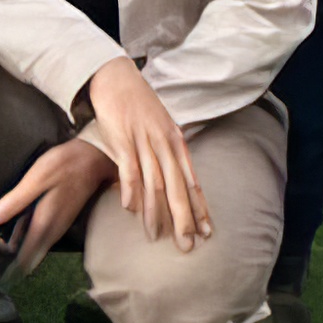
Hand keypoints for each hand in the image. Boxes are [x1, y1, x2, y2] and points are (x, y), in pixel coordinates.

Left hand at [0, 136, 113, 280]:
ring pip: (32, 251)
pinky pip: (37, 240)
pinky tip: (9, 227)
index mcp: (44, 225)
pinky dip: (21, 239)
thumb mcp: (36, 179)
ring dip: (11, 248)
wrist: (94, 159)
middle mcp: (52, 233)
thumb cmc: (64, 165)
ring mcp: (57, 229)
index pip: (21, 259)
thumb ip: (15, 201)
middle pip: (25, 259)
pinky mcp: (58, 221)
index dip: (2, 258)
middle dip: (3, 257)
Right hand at [76, 59, 209, 247]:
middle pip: (176, 187)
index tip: (206, 232)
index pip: (192, 181)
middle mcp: (164, 144)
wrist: (116, 77)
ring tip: (157, 237)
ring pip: (154, 183)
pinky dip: (130, 190)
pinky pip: (128, 169)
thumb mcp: (161, 127)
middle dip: (183, 219)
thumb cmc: (138, 105)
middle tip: (188, 245)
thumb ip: (167, 153)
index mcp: (176, 142)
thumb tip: (174, 179)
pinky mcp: (122, 139)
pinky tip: (130, 209)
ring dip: (156, 213)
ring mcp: (143, 142)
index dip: (199, 208)